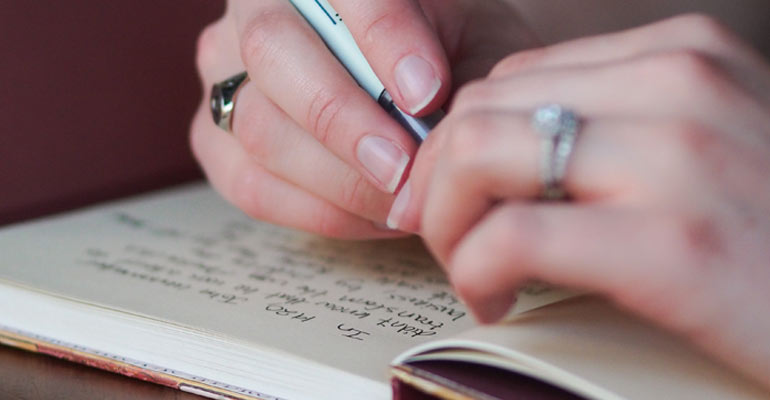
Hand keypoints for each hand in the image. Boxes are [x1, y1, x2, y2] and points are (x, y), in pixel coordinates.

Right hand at [190, 0, 537, 238]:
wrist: (411, 81)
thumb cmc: (444, 57)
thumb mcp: (471, 44)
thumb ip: (461, 72)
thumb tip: (428, 132)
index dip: (382, 37)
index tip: (426, 93)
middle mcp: (256, 7)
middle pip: (272, 50)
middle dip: (343, 119)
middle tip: (403, 167)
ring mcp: (224, 73)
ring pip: (258, 126)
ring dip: (336, 178)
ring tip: (402, 201)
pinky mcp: (215, 137)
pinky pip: (252, 185)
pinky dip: (319, 211)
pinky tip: (374, 215)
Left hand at [391, 14, 769, 386]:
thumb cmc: (767, 236)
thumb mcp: (699, 149)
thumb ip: (612, 130)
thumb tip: (496, 152)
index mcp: (683, 56)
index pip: (513, 79)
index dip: (459, 143)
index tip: (451, 195)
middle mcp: (680, 86)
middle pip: (481, 111)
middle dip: (436, 184)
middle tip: (445, 237)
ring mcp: (679, 158)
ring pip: (477, 156)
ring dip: (448, 225)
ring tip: (472, 270)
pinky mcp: (674, 245)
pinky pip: (512, 237)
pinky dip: (476, 271)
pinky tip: (497, 298)